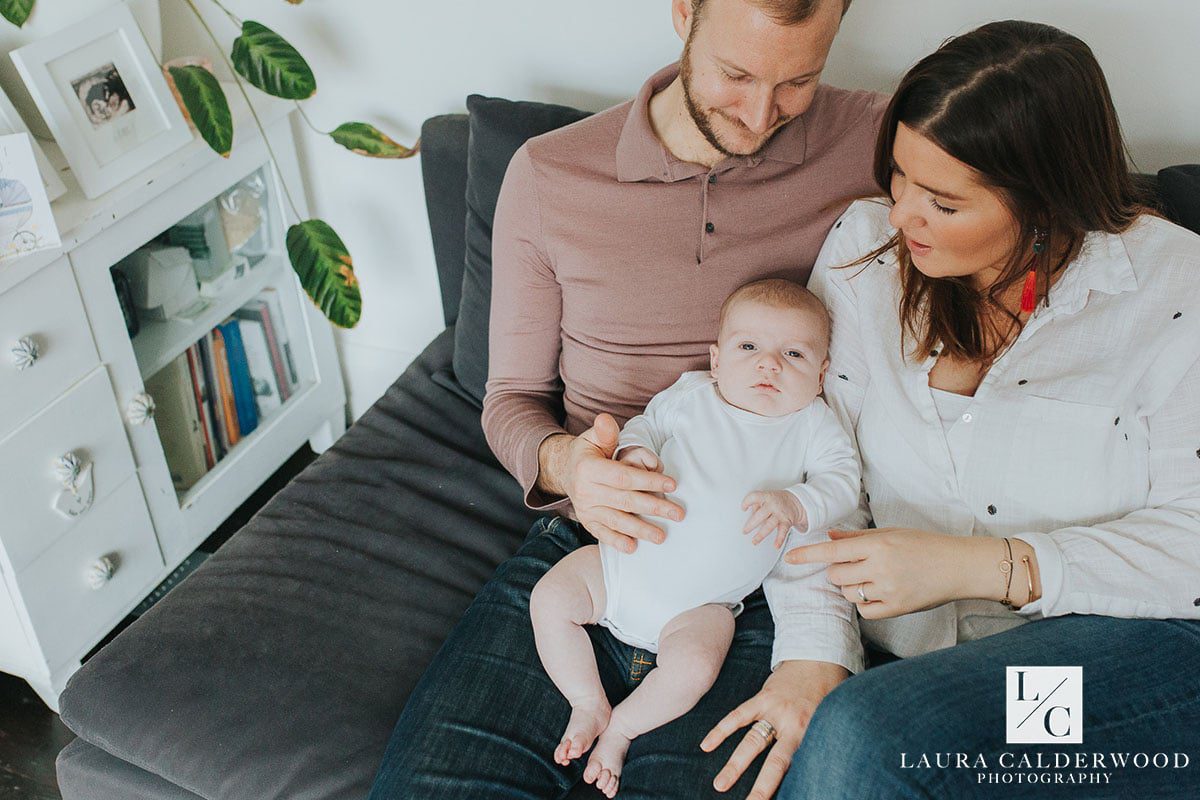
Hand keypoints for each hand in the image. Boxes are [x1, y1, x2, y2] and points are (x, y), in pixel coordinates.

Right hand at [551, 414, 684, 553]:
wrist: (564, 471)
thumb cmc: (588, 452)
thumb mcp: (593, 438)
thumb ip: (604, 431)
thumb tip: (606, 419)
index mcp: (589, 468)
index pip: (623, 477)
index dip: (648, 480)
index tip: (672, 484)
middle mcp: (585, 491)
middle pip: (625, 501)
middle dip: (653, 507)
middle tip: (678, 514)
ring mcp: (586, 508)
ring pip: (616, 520)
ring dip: (640, 530)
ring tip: (661, 536)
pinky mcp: (587, 521)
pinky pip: (602, 533)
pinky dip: (616, 542)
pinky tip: (632, 548)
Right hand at [700, 660, 847, 798]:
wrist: (820, 656)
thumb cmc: (829, 692)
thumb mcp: (830, 720)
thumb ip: (816, 741)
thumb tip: (809, 770)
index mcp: (812, 733)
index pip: (797, 767)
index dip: (785, 787)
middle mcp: (793, 724)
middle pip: (774, 762)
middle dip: (761, 786)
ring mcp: (775, 710)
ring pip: (751, 742)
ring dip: (734, 765)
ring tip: (719, 785)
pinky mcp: (762, 697)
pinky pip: (738, 716)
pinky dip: (721, 730)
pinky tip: (706, 745)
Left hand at [741, 490, 806, 547]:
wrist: (795, 501)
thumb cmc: (777, 500)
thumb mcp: (766, 496)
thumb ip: (757, 504)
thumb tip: (749, 514)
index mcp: (766, 497)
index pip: (755, 497)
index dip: (747, 502)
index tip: (743, 508)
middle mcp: (773, 505)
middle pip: (760, 514)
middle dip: (751, 524)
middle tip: (744, 531)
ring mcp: (780, 514)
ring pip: (769, 525)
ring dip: (761, 535)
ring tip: (754, 541)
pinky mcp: (786, 521)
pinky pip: (783, 531)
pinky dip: (779, 539)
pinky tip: (776, 545)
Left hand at [784, 527, 975, 617]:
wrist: (959, 566)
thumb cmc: (924, 545)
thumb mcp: (891, 533)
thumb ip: (858, 538)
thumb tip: (830, 536)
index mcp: (878, 544)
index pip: (833, 550)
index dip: (808, 554)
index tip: (789, 557)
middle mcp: (880, 567)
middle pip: (836, 575)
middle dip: (838, 571)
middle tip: (855, 566)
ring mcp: (889, 589)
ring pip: (848, 593)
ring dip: (851, 587)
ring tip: (871, 578)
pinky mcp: (897, 608)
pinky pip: (865, 610)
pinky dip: (865, 603)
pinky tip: (877, 593)